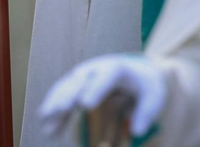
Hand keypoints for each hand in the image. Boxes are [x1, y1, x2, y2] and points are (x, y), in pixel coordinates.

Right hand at [39, 54, 165, 140]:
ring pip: (66, 85)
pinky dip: (53, 105)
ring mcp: (84, 75)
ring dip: (55, 101)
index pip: (107, 75)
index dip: (95, 88)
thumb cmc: (146, 86)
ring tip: (45, 118)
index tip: (86, 104)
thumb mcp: (154, 96)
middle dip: (70, 93)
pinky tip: (45, 120)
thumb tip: (137, 131)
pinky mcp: (76, 84)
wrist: (137, 73)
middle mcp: (97, 68)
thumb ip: (147, 112)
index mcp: (118, 68)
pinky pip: (61, 93)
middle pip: (80, 79)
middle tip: (61, 109)